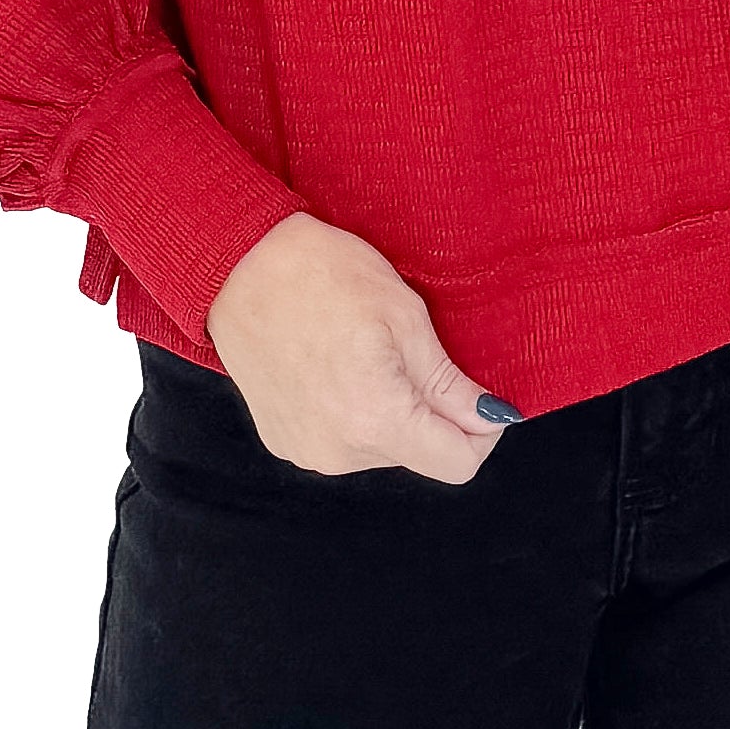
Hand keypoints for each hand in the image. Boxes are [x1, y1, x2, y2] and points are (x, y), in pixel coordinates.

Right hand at [202, 213, 514, 481]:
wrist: (237, 265)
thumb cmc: (322, 275)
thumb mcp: (405, 318)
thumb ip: (449, 383)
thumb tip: (492, 419)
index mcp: (377, 420)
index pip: (457, 463)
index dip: (482, 432)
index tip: (480, 397)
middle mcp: (340, 451)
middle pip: (419, 454)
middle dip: (430, 413)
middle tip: (411, 352)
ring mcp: (306, 450)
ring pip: (381, 448)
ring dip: (390, 412)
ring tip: (365, 353)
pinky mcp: (283, 441)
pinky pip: (343, 441)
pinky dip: (354, 412)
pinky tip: (336, 366)